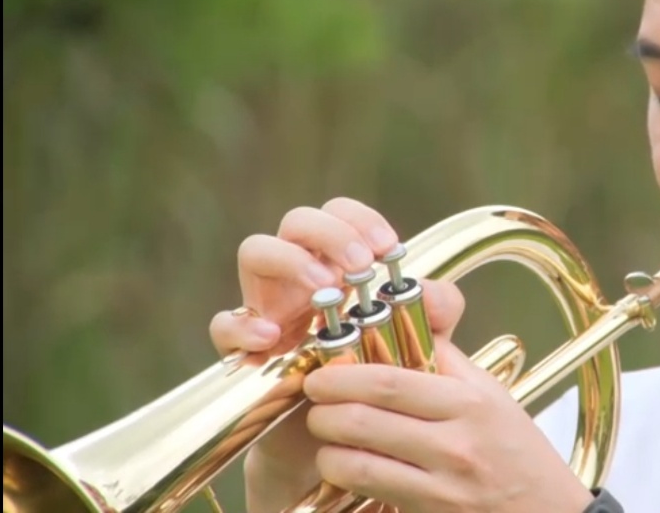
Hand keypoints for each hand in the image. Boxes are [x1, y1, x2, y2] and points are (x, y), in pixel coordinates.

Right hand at [206, 198, 465, 509]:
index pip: (339, 214)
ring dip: (290, 261)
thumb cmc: (377, 383)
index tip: (388, 249)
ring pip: (255, 251)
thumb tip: (435, 292)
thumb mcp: (416, 348)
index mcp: (339, 266)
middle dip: (329, 234)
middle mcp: (299, 277)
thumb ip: (434, 317)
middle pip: (297, 221)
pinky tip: (273, 339)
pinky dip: (243, 326)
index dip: (360, 220)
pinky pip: (225, 324)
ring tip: (322, 290)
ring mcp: (267, 306)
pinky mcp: (245, 350)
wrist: (342, 445)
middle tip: (359, 267)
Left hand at [304, 341, 595, 512]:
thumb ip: (445, 361)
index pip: (390, 378)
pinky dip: (344, 472)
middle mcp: (457, 439)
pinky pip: (370, 487)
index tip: (324, 371)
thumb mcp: (491, 396)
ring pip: (357, 457)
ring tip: (326, 435)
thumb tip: (404, 321)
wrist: (551, 512)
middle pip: (364, 416)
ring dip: (327, 445)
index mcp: (470, 400)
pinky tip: (343, 464)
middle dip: (323, 407)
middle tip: (315, 401)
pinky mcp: (432, 510)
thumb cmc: (519, 453)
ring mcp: (444, 480)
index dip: (343, 373)